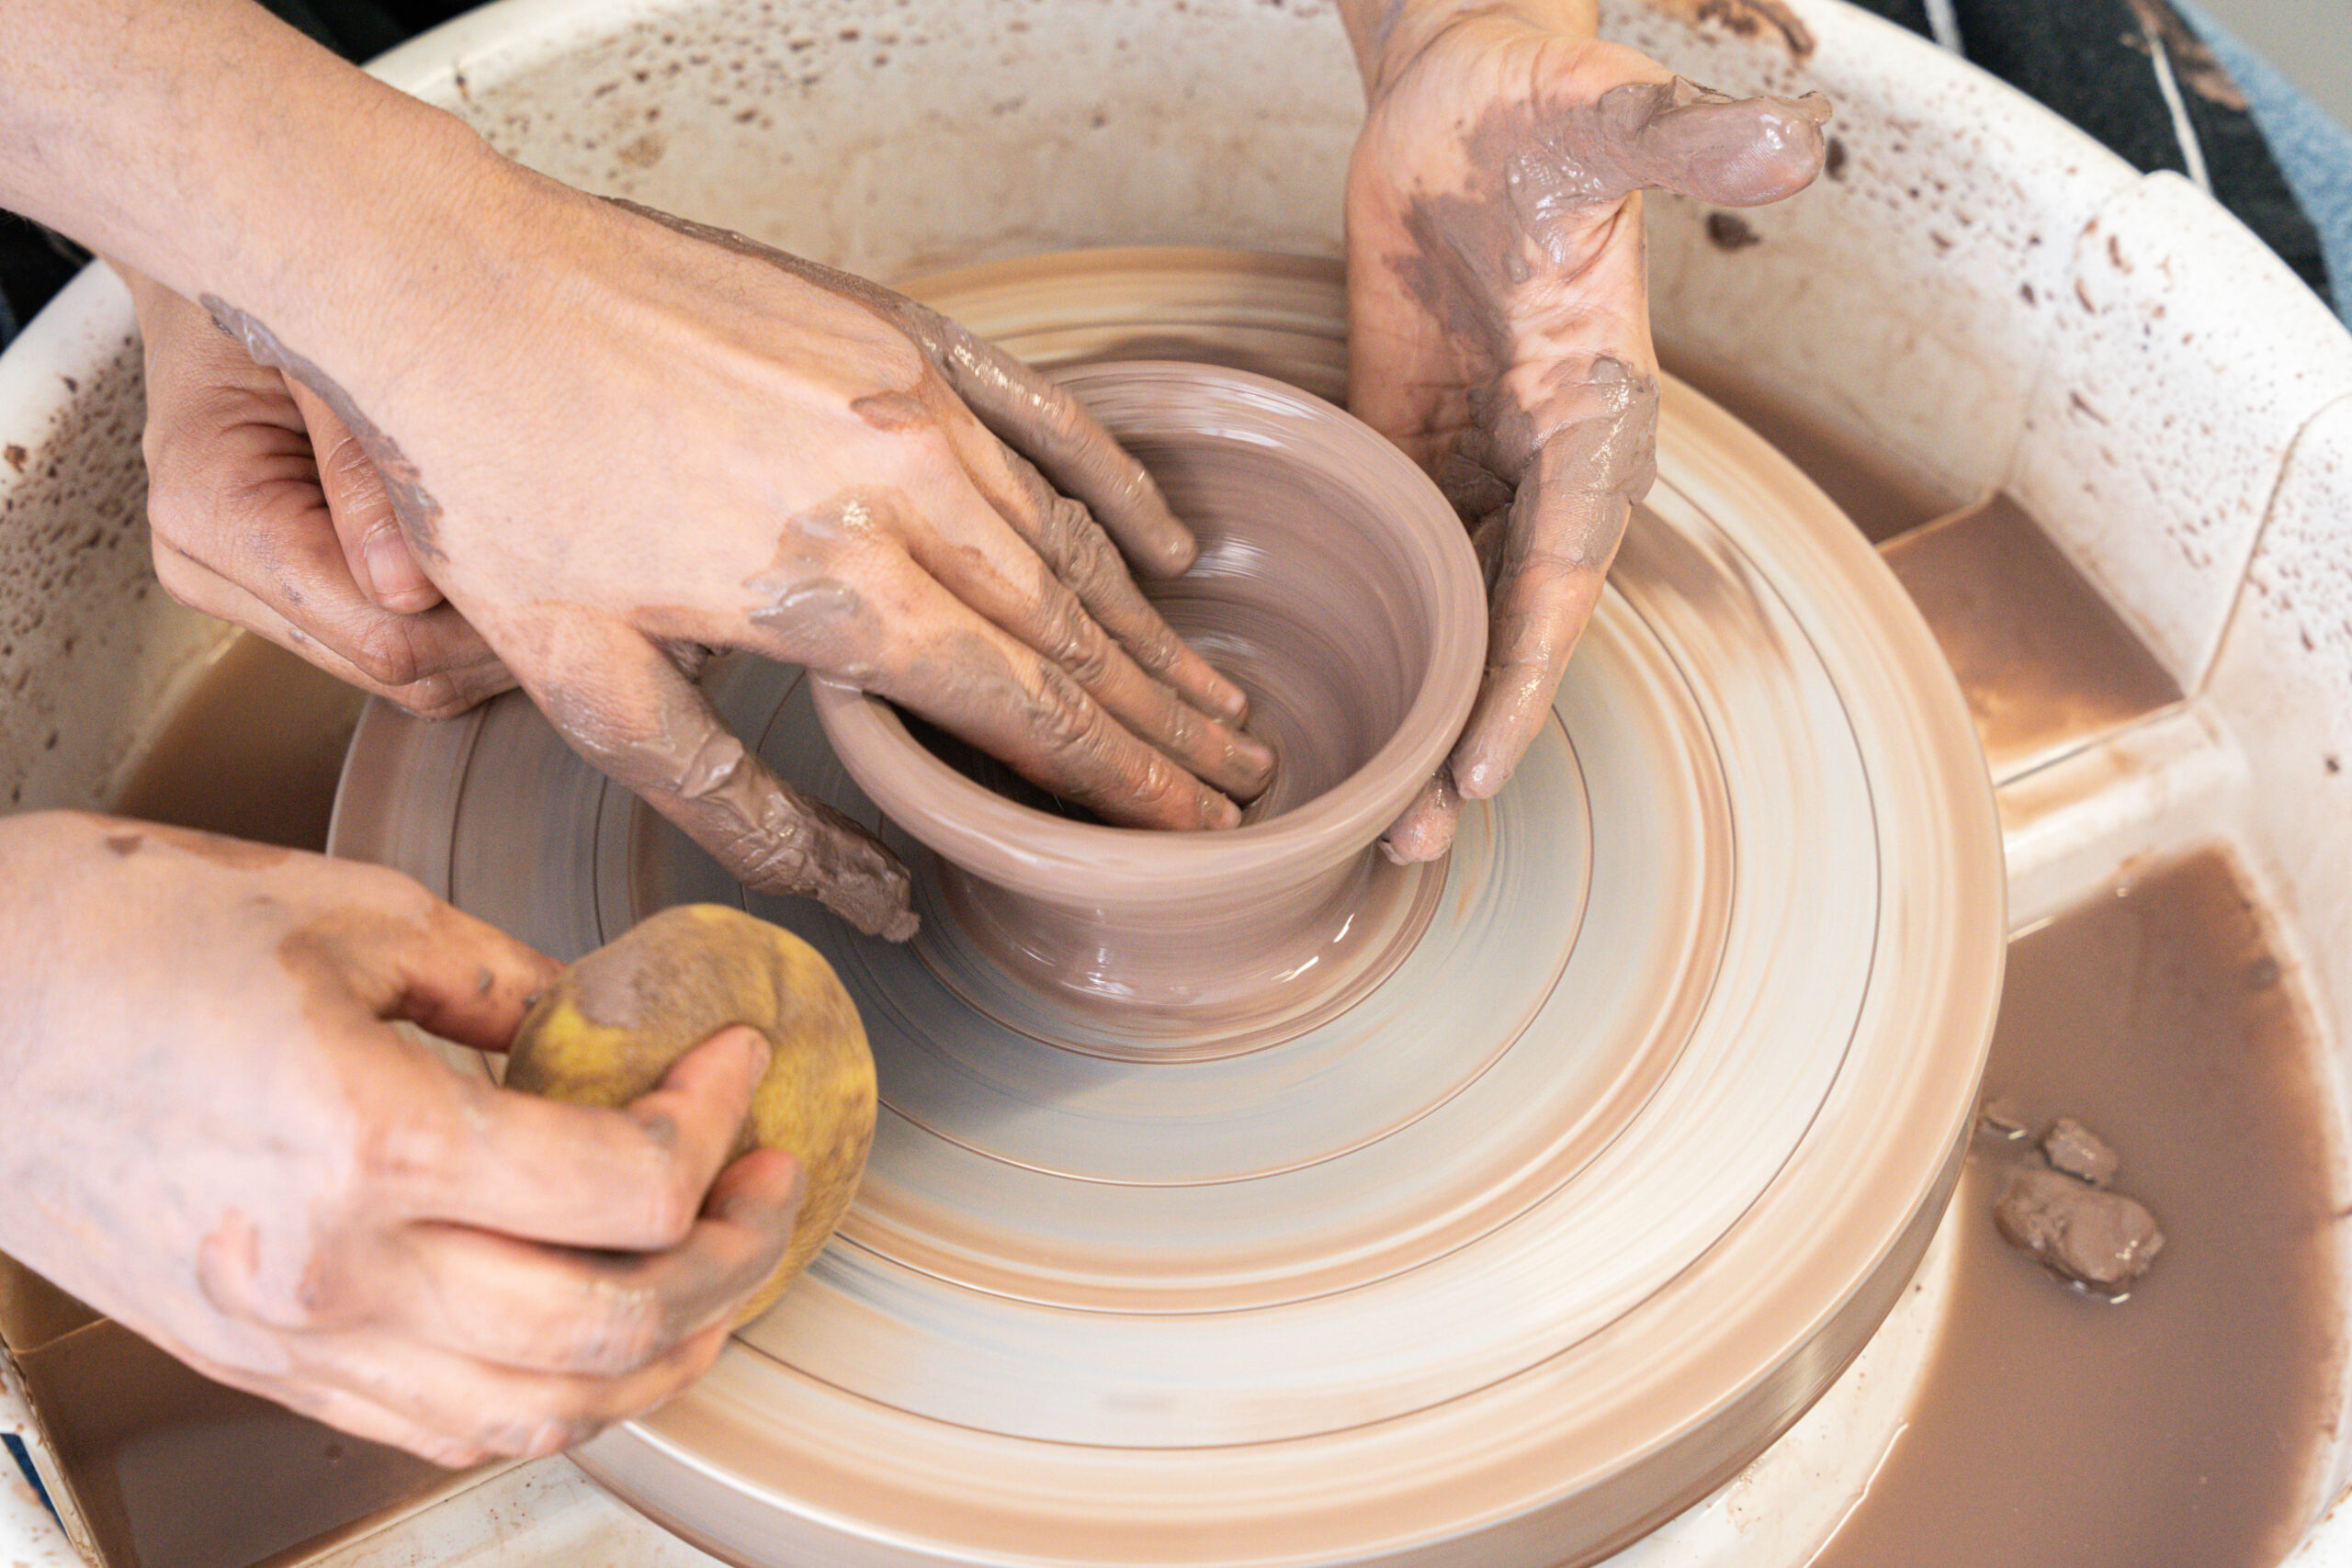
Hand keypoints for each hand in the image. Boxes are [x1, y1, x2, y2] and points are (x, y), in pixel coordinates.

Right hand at [0, 812, 800, 1466]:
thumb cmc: (121, 941)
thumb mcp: (351, 914)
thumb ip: (509, 982)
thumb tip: (611, 1029)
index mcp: (372, 1142)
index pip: (625, 1186)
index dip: (717, 1120)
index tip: (737, 1060)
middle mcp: (341, 1273)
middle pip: (613, 1326)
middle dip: (734, 1254)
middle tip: (768, 1176)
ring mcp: (298, 1341)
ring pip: (541, 1411)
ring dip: (665, 1355)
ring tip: (718, 1277)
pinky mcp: (266, 1365)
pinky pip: (445, 1427)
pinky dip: (552, 1400)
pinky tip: (598, 1343)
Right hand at [122, 264, 513, 719]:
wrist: (228, 270)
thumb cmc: (285, 290)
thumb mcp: (329, 354)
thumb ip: (366, 467)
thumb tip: (409, 593)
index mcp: (208, 510)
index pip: (370, 631)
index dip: (475, 622)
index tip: (552, 573)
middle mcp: (212, 567)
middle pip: (393, 668)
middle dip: (489, 638)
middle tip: (571, 572)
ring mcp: (246, 589)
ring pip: (403, 677)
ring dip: (482, 639)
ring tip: (538, 562)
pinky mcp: (287, 592)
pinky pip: (395, 648)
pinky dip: (459, 626)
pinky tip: (496, 568)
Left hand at [196, 183, 1275, 941]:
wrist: (447, 285)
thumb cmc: (497, 487)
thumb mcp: (592, 689)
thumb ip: (747, 807)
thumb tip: (871, 901)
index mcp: (842, 594)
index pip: (1032, 713)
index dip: (1124, 781)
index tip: (1194, 826)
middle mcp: (905, 490)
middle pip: (1076, 634)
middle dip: (1166, 720)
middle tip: (1238, 777)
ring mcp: (911, 397)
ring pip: (1071, 537)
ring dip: (1151, 626)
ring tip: (1216, 691)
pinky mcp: (896, 330)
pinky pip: (1046, 414)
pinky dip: (1115, 486)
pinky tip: (1169, 544)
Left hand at [1343, 0, 1828, 857]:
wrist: (1469, 76)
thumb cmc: (1545, 98)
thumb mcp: (1606, 115)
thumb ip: (1680, 140)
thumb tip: (1794, 141)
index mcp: (1603, 425)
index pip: (1560, 583)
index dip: (1519, 685)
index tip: (1475, 779)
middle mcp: (1549, 465)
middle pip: (1508, 636)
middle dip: (1464, 744)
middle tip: (1404, 850)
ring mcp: (1478, 463)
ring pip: (1452, 619)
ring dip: (1418, 715)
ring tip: (1361, 818)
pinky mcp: (1413, 442)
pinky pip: (1396, 560)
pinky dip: (1374, 638)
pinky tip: (1332, 705)